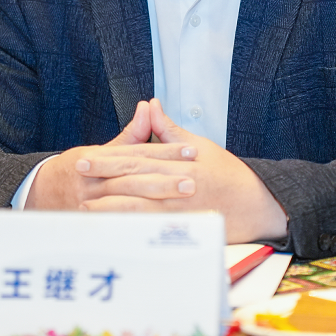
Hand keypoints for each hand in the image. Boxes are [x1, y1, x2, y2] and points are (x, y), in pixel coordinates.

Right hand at [25, 100, 198, 209]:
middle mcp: (94, 179)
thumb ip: (129, 135)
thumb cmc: (73, 171)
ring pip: (127, 201)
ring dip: (156, 200)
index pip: (136, 153)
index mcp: (98, 158)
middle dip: (164, 177)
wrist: (37, 195)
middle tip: (192, 178)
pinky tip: (160, 224)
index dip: (164, 151)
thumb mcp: (99, 150)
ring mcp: (91, 203)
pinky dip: (139, 224)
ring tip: (183, 198)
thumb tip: (148, 107)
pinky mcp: (92, 222)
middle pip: (133, 177)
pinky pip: (118, 224)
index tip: (190, 150)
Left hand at [79, 99, 288, 243]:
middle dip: (103, 179)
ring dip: (110, 207)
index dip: (109, 158)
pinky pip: (151, 230)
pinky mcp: (184, 229)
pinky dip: (130, 229)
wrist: (257, 203)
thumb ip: (170, 129)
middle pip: (133, 181)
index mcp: (179, 162)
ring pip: (139, 208)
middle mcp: (178, 184)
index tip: (86, 157)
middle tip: (78, 177)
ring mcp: (181, 209)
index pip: (137, 158)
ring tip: (85, 208)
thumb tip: (150, 104)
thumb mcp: (201, 145)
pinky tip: (112, 229)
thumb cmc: (227, 174)